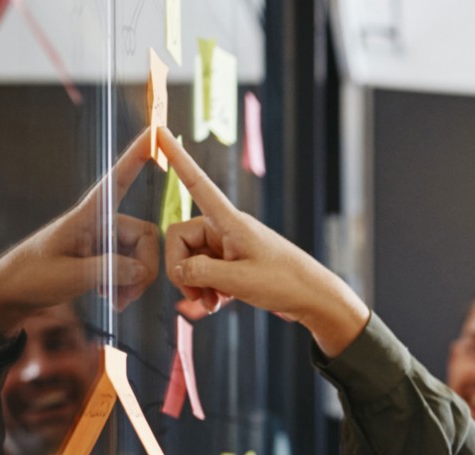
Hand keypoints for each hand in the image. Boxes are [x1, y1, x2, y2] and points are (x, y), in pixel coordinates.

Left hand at [0, 132, 159, 334]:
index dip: (136, 158)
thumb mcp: (69, 275)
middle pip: (145, 237)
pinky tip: (112, 298)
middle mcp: (100, 224)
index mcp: (87, 216)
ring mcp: (103, 242)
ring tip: (116, 301)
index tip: (154, 133)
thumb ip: (110, 269)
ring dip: (135, 283)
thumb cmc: (30, 277)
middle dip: (144, 269)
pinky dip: (128, 286)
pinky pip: (132, 268)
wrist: (10, 295)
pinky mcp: (104, 259)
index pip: (116, 181)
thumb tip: (143, 268)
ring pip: (141, 257)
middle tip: (127, 297)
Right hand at [157, 127, 369, 353]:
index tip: (158, 129)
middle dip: (182, 270)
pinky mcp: (234, 260)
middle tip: (197, 297)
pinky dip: (207, 287)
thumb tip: (178, 270)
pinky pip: (206, 269)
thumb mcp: (238, 281)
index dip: (177, 159)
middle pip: (181, 238)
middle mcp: (227, 227)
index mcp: (230, 221)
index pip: (197, 183)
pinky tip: (219, 303)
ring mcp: (230, 244)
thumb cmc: (286, 283)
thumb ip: (200, 273)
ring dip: (195, 283)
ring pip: (191, 258)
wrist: (315, 299)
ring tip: (211, 304)